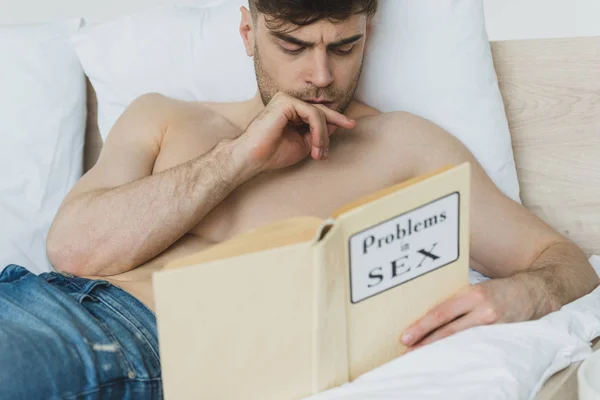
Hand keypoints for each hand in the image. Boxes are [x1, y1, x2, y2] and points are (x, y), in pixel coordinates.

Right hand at [235, 92, 355, 171]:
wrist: (253, 158)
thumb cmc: (273, 153)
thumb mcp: (303, 144)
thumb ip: (318, 134)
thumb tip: (337, 124)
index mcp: (290, 111)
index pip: (317, 113)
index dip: (335, 119)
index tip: (351, 125)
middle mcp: (288, 102)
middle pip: (320, 111)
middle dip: (335, 122)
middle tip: (350, 126)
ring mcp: (286, 100)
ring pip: (318, 114)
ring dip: (323, 135)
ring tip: (319, 152)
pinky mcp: (286, 102)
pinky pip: (312, 114)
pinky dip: (318, 131)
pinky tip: (316, 145)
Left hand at [399, 276, 537, 351]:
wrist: (534, 293)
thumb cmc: (497, 290)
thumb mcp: (474, 288)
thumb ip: (455, 300)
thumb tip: (427, 313)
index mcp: (473, 294)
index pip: (441, 313)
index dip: (422, 327)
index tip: (406, 336)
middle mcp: (483, 311)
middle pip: (449, 332)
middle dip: (426, 343)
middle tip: (407, 351)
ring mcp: (494, 327)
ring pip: (461, 342)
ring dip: (440, 351)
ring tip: (422, 356)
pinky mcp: (502, 338)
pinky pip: (476, 348)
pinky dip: (460, 353)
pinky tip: (448, 358)